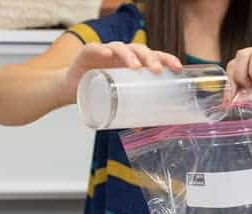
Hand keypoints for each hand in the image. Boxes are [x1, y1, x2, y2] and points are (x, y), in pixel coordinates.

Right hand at [64, 42, 181, 102]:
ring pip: (120, 47)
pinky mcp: (87, 53)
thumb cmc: (99, 90)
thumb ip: (129, 111)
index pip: (153, 56)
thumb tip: (143, 127)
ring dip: (130, 55)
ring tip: (135, 67)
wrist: (72, 88)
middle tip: (156, 71)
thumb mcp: (116, 101)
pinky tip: (106, 54)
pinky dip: (101, 50)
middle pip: (140, 50)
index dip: (167, 59)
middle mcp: (122, 55)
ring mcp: (105, 51)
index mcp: (133, 63)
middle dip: (150, 58)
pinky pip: (94, 48)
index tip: (178, 68)